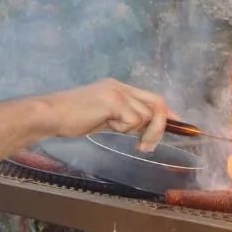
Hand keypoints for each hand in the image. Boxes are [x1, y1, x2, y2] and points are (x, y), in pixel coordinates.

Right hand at [43, 78, 174, 152]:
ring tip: (113, 129)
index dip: (166, 113)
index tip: (179, 124)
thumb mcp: (103, 116)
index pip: (150, 97)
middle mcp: (120, 86)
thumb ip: (122, 118)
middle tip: (146, 145)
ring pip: (145, 115)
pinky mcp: (114, 101)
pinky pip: (133, 120)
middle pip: (156, 103)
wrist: (52, 114)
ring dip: (134, 129)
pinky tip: (106, 124)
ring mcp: (118, 92)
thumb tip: (142, 128)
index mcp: (118, 87)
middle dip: (159, 126)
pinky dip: (123, 128)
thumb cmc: (72, 118)